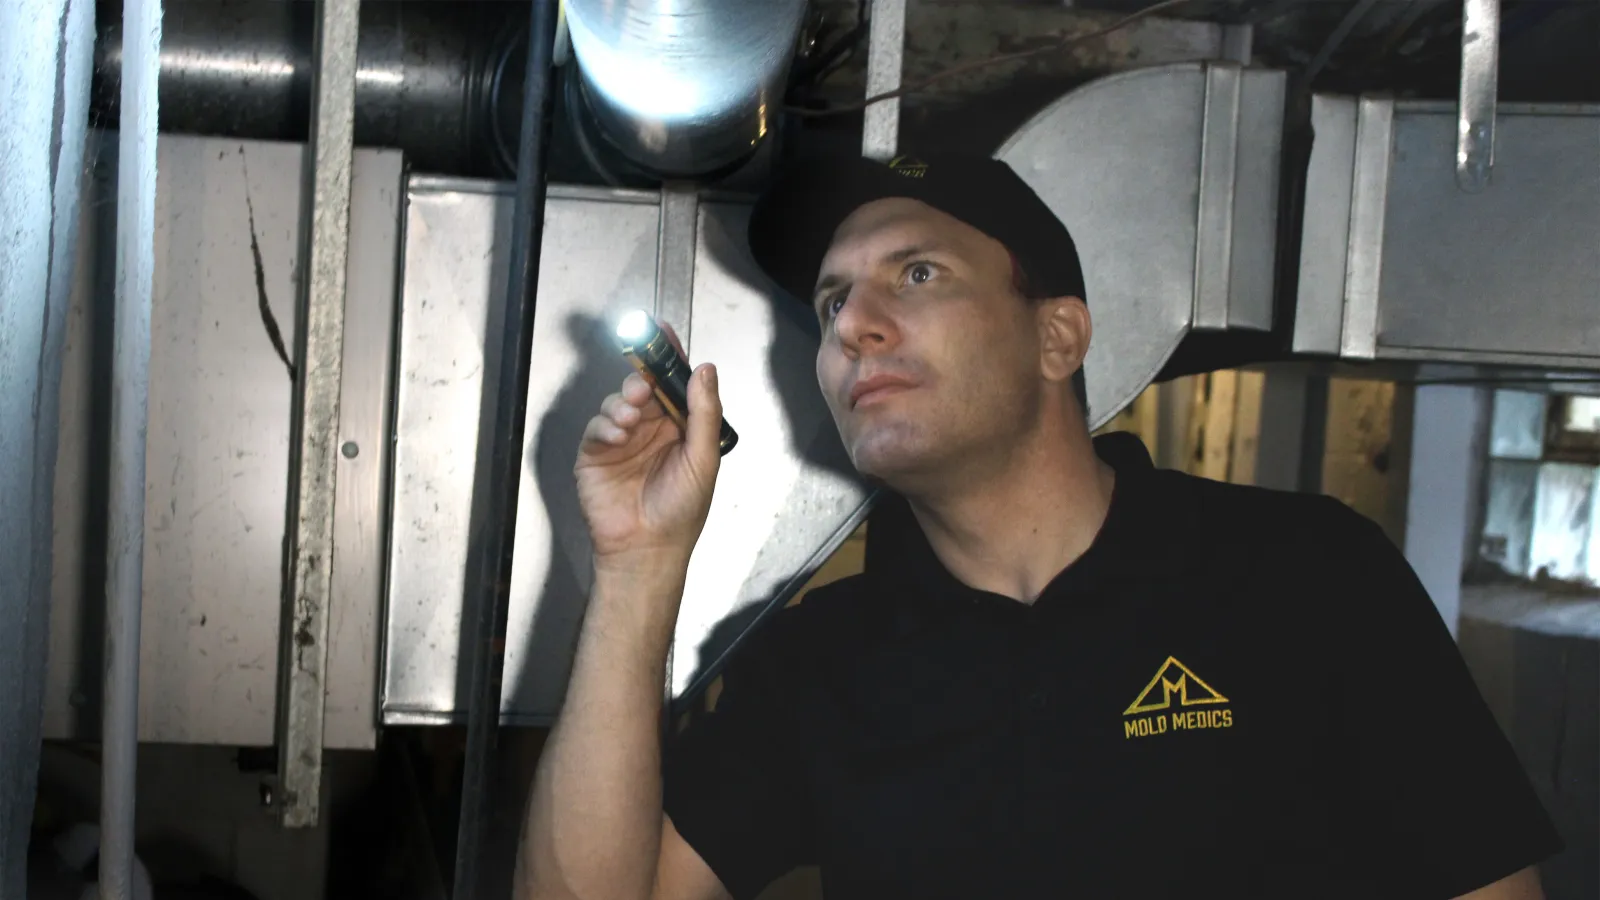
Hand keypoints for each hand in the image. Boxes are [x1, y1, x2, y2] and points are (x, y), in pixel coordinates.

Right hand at [575, 325, 723, 569]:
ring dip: (623, 402)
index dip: (669, 356)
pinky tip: (618, 436)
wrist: (648, 548)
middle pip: (642, 386)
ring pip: (617, 401)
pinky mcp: (596, 454)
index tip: (662, 331)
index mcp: (680, 427)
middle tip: (643, 382)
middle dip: (641, 377)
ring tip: (632, 417)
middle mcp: (650, 429)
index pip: (674, 383)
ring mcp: (622, 439)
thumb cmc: (681, 511)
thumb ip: (704, 413)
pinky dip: (606, 425)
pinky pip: (597, 426)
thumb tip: (706, 370)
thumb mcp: (703, 459)